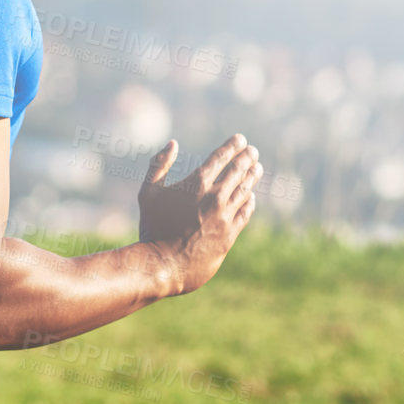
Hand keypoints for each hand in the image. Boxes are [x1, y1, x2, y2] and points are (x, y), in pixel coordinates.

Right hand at [137, 134, 260, 296]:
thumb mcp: (147, 193)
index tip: (240, 139)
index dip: (233, 146)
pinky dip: (250, 201)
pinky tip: (250, 196)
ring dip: (252, 177)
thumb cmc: (152, 227)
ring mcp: (225, 216)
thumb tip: (172, 144)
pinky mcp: (230, 233)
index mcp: (196, 184)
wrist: (164, 264)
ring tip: (256, 168)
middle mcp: (215, 197)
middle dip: (247, 158)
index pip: (221, 158)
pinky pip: (245, 212)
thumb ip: (158, 165)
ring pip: (245, 190)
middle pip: (238, 171)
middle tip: (253, 151)